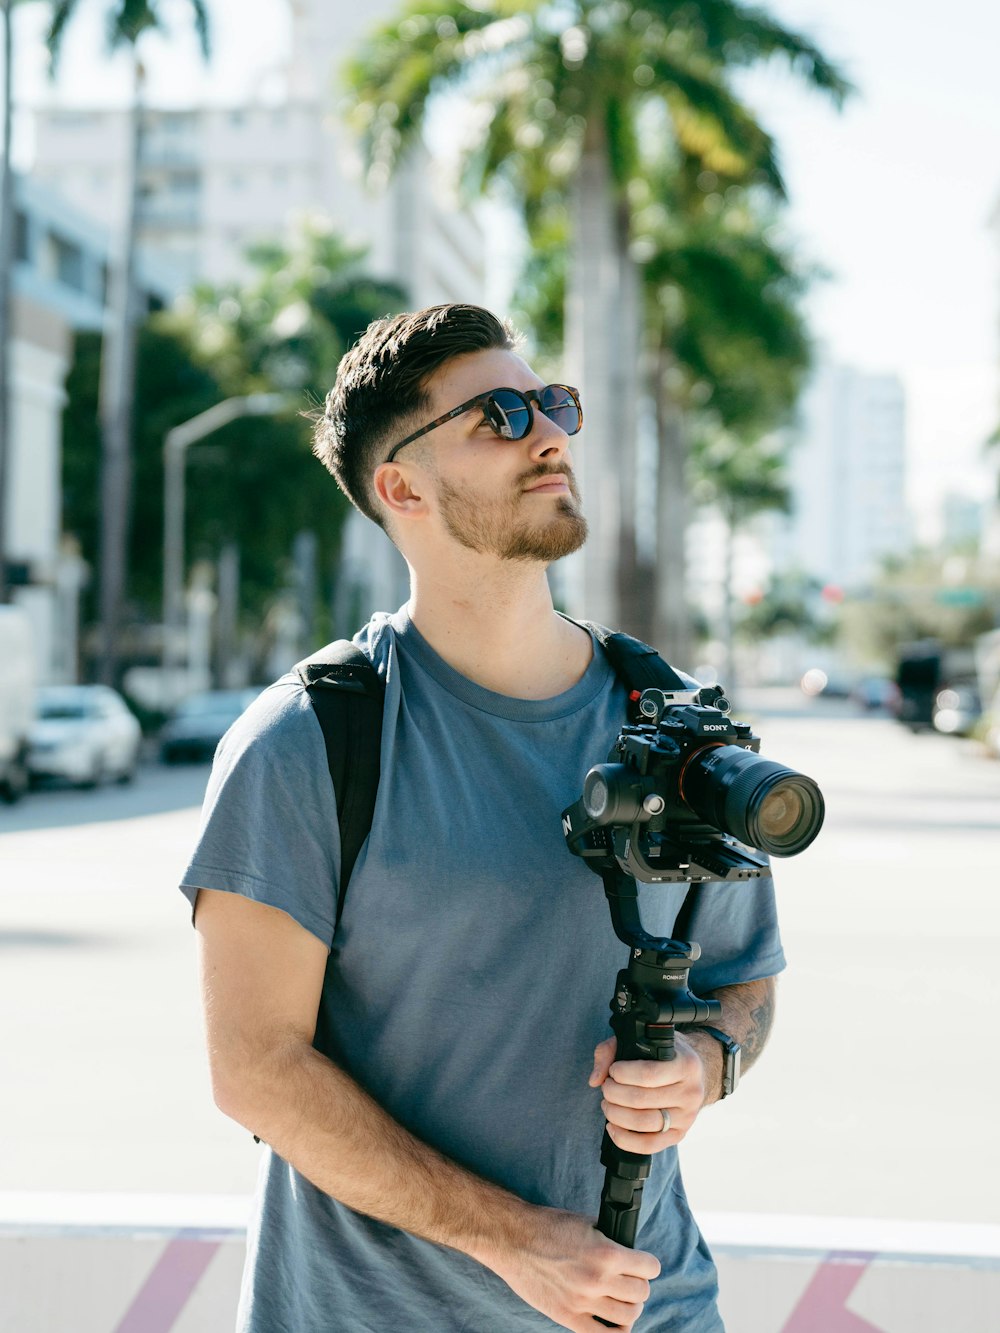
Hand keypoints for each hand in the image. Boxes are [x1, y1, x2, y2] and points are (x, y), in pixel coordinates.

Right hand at [487, 1206, 659, 1332]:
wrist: (515, 1239)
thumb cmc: (548, 1227)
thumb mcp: (586, 1223)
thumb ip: (610, 1240)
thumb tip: (629, 1253)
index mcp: (606, 1253)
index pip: (649, 1268)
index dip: (649, 1265)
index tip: (645, 1266)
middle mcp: (598, 1280)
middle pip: (641, 1293)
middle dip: (639, 1285)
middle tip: (630, 1281)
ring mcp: (583, 1302)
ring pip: (628, 1317)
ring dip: (629, 1308)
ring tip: (621, 1300)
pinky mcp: (568, 1317)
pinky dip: (616, 1332)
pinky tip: (614, 1322)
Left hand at [589, 1034, 717, 1153]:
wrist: (694, 1074)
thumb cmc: (662, 1055)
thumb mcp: (641, 1041)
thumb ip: (611, 1051)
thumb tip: (595, 1079)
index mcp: (686, 1065)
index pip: (648, 1074)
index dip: (622, 1073)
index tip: (613, 1070)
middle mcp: (691, 1092)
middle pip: (641, 1099)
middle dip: (613, 1093)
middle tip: (606, 1087)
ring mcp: (687, 1117)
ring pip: (644, 1123)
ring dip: (616, 1114)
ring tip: (607, 1104)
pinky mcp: (679, 1135)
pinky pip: (649, 1145)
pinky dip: (624, 1139)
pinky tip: (612, 1127)